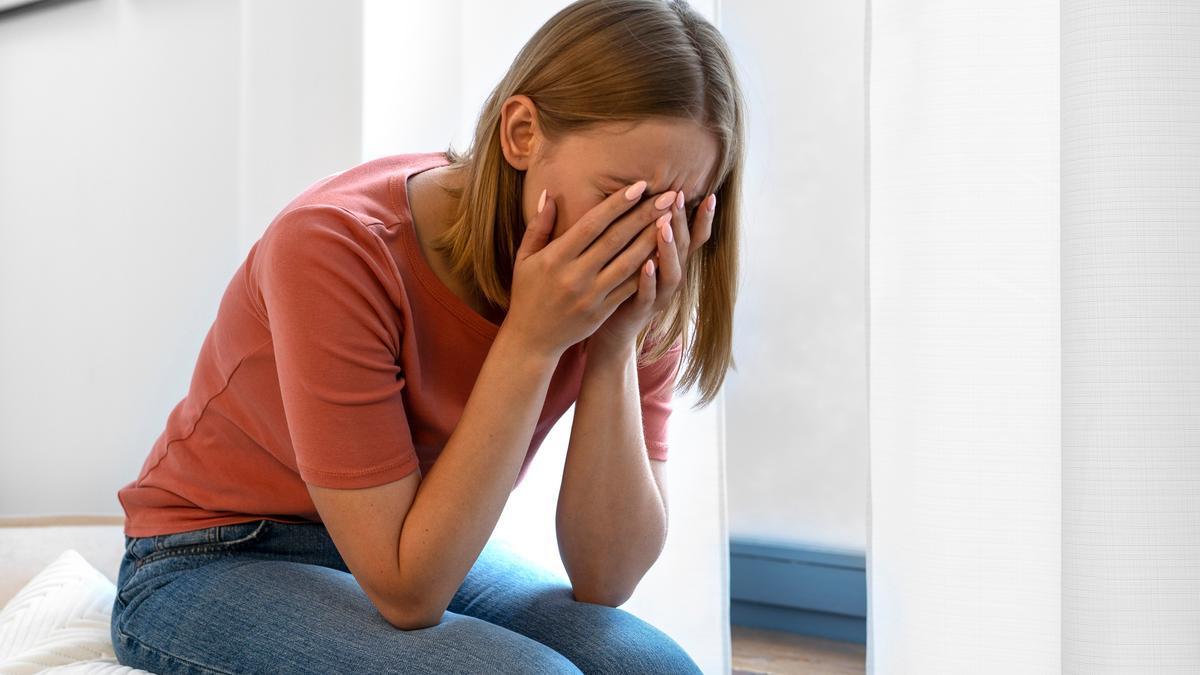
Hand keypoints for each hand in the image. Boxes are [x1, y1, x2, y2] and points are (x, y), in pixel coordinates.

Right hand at [502, 180, 680, 358]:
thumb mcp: (525, 258)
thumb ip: (538, 226)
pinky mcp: (602, 312)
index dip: (618, 204)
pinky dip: (647, 270)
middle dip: (644, 215)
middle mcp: (574, 275)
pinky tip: (663, 252)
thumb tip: (548, 194)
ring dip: (652, 239)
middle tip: (667, 196)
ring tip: (671, 219)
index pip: (592, 224)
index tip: (639, 186)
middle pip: (616, 239)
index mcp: (556, 257)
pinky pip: (629, 287)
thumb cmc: (527, 293)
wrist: (531, 340)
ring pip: (628, 263)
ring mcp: (590, 295)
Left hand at [588, 189, 714, 354]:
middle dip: (682, 222)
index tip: (710, 195)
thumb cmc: (625, 284)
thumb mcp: (640, 255)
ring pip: (672, 273)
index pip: (694, 238)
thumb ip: (648, 232)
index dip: (704, 219)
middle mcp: (673, 278)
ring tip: (664, 227)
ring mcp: (660, 296)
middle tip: (678, 196)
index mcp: (673, 263)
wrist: (613, 329)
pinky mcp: (641, 311)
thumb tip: (651, 196)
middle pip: (684, 249)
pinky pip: (648, 295)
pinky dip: (648, 280)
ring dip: (669, 249)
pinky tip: (645, 264)